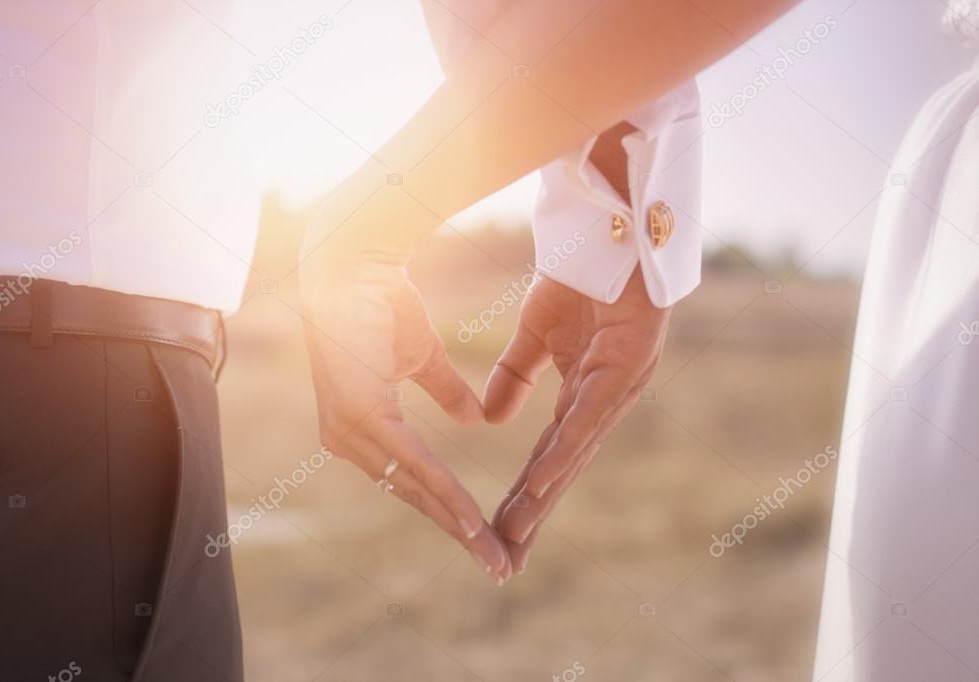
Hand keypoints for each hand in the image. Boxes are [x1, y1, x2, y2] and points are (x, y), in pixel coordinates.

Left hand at [298, 200, 511, 583]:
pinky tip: (471, 520)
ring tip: (494, 553)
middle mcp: (352, 440)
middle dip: (461, 534)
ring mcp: (350, 432)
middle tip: (500, 566)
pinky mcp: (359, 417)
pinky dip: (445, 492)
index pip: (414, 478)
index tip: (489, 539)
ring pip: (416, 488)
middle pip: (416, 495)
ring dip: (458, 524)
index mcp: (365, 427)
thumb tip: (471, 419)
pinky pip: (411, 463)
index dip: (453, 510)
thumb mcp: (423, 356)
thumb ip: (443, 389)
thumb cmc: (383, 302)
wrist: (357, 262)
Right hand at [485, 266, 669, 572]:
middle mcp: (603, 401)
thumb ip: (514, 376)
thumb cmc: (580, 275)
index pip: (548, 456)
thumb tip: (490, 420)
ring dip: (543, 496)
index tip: (497, 533)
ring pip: (574, 453)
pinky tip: (542, 484)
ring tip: (515, 533)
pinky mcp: (625, 366)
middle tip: (504, 560)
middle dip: (532, 514)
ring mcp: (618, 386)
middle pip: (562, 468)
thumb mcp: (532, 333)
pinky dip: (564, 451)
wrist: (610, 228)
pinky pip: (589, 417)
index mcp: (583, 394)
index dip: (525, 496)